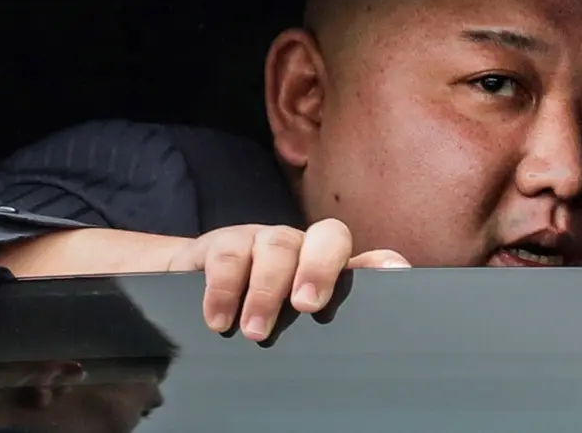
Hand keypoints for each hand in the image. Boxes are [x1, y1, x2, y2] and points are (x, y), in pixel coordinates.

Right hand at [165, 219, 408, 341]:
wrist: (187, 284)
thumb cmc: (253, 312)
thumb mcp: (294, 325)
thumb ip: (329, 327)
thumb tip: (370, 346)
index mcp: (326, 266)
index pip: (365, 257)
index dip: (379, 262)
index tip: (393, 274)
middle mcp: (300, 246)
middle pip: (326, 236)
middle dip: (319, 268)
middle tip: (306, 306)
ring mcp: (262, 240)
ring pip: (275, 245)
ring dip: (265, 291)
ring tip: (255, 333)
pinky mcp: (222, 243)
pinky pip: (227, 256)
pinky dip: (223, 291)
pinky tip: (219, 320)